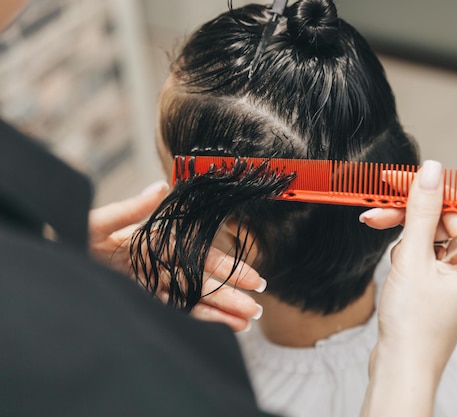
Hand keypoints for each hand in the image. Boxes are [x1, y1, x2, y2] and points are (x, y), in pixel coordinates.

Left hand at [89, 181, 265, 331]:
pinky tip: (220, 327)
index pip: (201, 256)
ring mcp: (152, 287)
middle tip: (255, 308)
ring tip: (246, 322)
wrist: (53, 262)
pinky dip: (198, 320)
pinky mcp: (143, 303)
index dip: (228, 268)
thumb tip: (160, 187)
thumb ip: (131, 210)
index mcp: (156, 242)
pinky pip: (175, 313)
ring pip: (193, 301)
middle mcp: (159, 265)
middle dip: (230, 295)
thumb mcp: (98, 222)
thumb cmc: (73, 237)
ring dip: (219, 311)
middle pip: (202, 283)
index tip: (252, 278)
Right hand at [360, 161, 456, 416]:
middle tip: (375, 211)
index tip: (398, 180)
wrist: (401, 367)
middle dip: (406, 216)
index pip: (454, 208)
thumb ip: (421, 212)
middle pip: (437, 222)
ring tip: (386, 252)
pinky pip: (419, 257)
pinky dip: (402, 255)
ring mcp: (449, 279)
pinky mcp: (432, 288)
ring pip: (424, 238)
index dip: (425, 191)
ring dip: (401, 237)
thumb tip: (431, 172)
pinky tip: (393, 269)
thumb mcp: (413, 258)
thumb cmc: (414, 324)